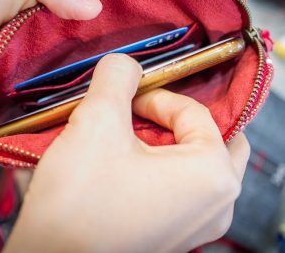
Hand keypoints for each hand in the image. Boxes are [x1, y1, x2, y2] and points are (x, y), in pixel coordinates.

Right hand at [4, 54, 249, 252]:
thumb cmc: (79, 201)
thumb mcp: (97, 122)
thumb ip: (116, 78)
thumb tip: (125, 63)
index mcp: (213, 174)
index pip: (196, 113)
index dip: (158, 97)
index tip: (128, 99)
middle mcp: (218, 203)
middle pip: (213, 138)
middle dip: (178, 119)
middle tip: (146, 113)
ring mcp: (199, 224)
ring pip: (199, 163)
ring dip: (170, 142)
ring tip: (135, 137)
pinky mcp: (177, 234)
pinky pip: (185, 187)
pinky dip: (166, 166)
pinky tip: (134, 163)